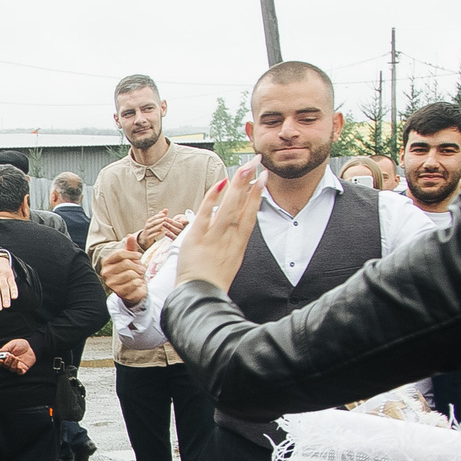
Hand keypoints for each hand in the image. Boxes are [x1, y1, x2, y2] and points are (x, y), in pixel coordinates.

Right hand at [0, 339, 36, 373]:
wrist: (32, 346)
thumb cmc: (21, 345)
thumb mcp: (13, 344)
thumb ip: (6, 348)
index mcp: (6, 357)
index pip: (0, 362)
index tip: (0, 359)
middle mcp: (10, 362)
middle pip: (5, 366)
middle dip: (7, 361)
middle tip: (11, 356)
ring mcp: (16, 366)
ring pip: (12, 369)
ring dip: (13, 364)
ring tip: (17, 358)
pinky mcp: (23, 369)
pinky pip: (20, 372)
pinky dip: (19, 370)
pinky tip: (20, 366)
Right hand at [100, 240, 149, 305]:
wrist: (134, 288)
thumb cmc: (131, 271)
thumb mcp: (131, 258)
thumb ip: (130, 247)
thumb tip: (130, 236)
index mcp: (106, 262)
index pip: (119, 254)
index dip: (132, 254)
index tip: (139, 256)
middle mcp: (106, 272)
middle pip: (126, 263)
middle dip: (137, 265)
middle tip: (141, 269)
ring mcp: (111, 283)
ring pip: (130, 274)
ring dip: (138, 275)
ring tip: (138, 276)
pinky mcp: (118, 292)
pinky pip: (133, 283)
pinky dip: (138, 283)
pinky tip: (137, 283)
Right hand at [144, 211, 188, 242]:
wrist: (144, 239)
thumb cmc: (151, 229)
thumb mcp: (155, 222)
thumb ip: (160, 216)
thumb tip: (166, 209)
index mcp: (149, 221)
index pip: (154, 217)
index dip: (158, 216)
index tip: (164, 214)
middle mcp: (147, 226)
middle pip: (153, 222)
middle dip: (159, 220)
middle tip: (165, 219)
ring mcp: (147, 232)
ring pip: (153, 229)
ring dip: (159, 226)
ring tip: (164, 225)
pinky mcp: (148, 238)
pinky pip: (152, 235)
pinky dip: (157, 233)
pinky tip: (161, 232)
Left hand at [175, 165, 263, 292]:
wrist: (200, 298)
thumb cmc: (212, 284)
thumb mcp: (229, 263)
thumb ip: (231, 244)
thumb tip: (232, 228)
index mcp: (239, 246)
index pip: (251, 215)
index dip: (258, 196)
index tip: (263, 179)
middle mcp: (230, 239)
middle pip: (244, 205)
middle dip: (251, 181)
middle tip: (257, 161)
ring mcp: (215, 237)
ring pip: (230, 206)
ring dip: (238, 184)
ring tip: (245, 166)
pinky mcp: (197, 238)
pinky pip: (206, 213)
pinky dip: (213, 198)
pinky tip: (220, 183)